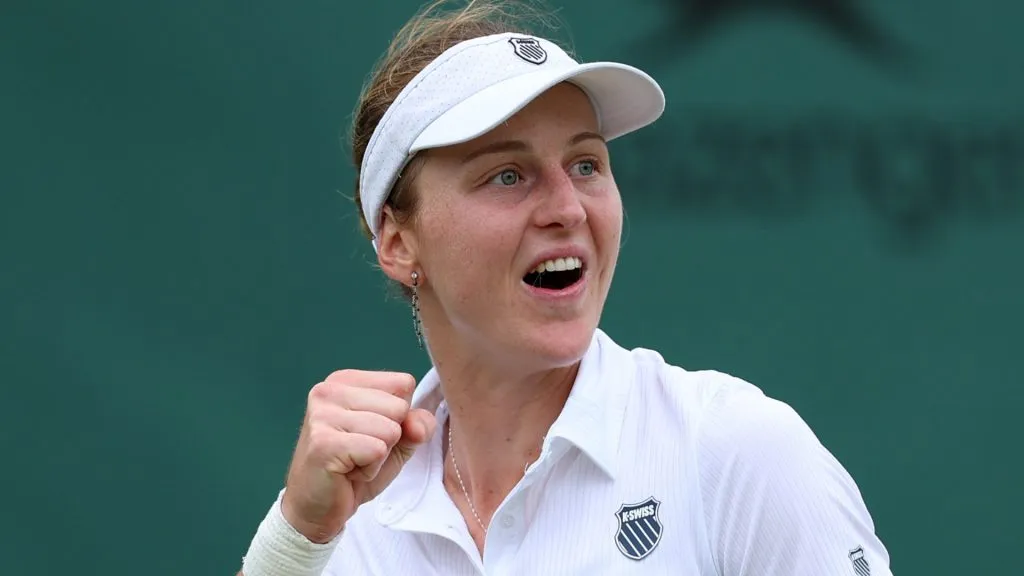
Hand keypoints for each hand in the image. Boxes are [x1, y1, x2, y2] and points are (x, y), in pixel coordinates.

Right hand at [279, 370, 437, 542]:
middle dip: (389, 438)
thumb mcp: (397, 441)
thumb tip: (417, 425)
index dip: (399, 416)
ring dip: (379, 456)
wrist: (317, 508)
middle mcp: (329, 390)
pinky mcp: (324, 442)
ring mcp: (323, 414)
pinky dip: (370, 470)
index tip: (371, 433)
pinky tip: (347, 472)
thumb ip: (417, 425)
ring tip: (353, 461)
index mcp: (346, 380)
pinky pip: (377, 451)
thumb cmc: (354, 469)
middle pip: (399, 407)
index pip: (404, 383)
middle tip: (359, 451)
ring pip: (390, 430)